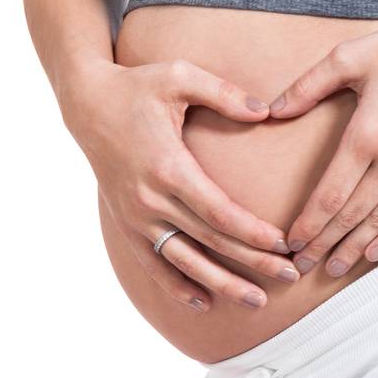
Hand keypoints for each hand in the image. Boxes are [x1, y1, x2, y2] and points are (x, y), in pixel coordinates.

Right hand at [65, 58, 300, 312]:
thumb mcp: (180, 76)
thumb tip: (266, 111)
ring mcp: (136, 216)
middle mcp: (150, 199)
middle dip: (252, 262)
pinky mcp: (126, 224)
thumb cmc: (138, 86)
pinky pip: (153, 264)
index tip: (283, 243)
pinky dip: (177, 286)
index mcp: (167, 166)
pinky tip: (203, 302)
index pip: (217, 212)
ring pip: (183, 262)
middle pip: (209, 242)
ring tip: (257, 301)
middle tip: (290, 276)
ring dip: (221, 284)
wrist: (86, 105)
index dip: (252, 233)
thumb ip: (224, 93)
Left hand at [267, 22, 377, 275]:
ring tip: (333, 268)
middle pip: (351, 216)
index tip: (290, 242)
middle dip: (323, 245)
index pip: (329, 196)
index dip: (307, 226)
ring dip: (354, 248)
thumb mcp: (350, 55)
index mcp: (366, 133)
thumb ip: (308, 85)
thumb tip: (273, 111)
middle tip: (300, 267)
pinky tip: (374, 252)